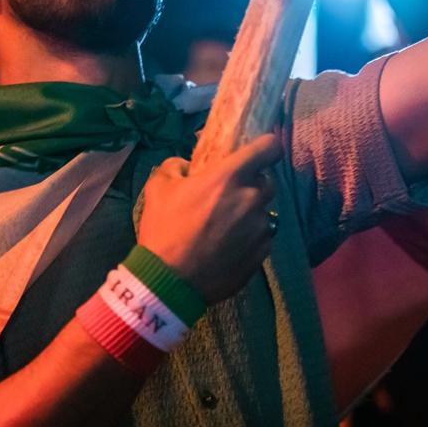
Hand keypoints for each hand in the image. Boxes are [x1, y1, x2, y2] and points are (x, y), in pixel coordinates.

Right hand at [136, 134, 282, 303]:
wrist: (170, 280)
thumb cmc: (164, 229)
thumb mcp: (158, 187)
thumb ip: (175, 166)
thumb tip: (186, 166)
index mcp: (230, 177)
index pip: (269, 148)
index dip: (267, 146)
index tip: (260, 150)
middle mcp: (252, 199)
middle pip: (268, 181)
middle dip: (253, 183)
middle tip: (230, 193)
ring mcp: (260, 228)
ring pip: (264, 211)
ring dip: (250, 212)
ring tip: (227, 225)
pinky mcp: (261, 254)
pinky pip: (262, 236)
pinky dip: (250, 236)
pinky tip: (229, 245)